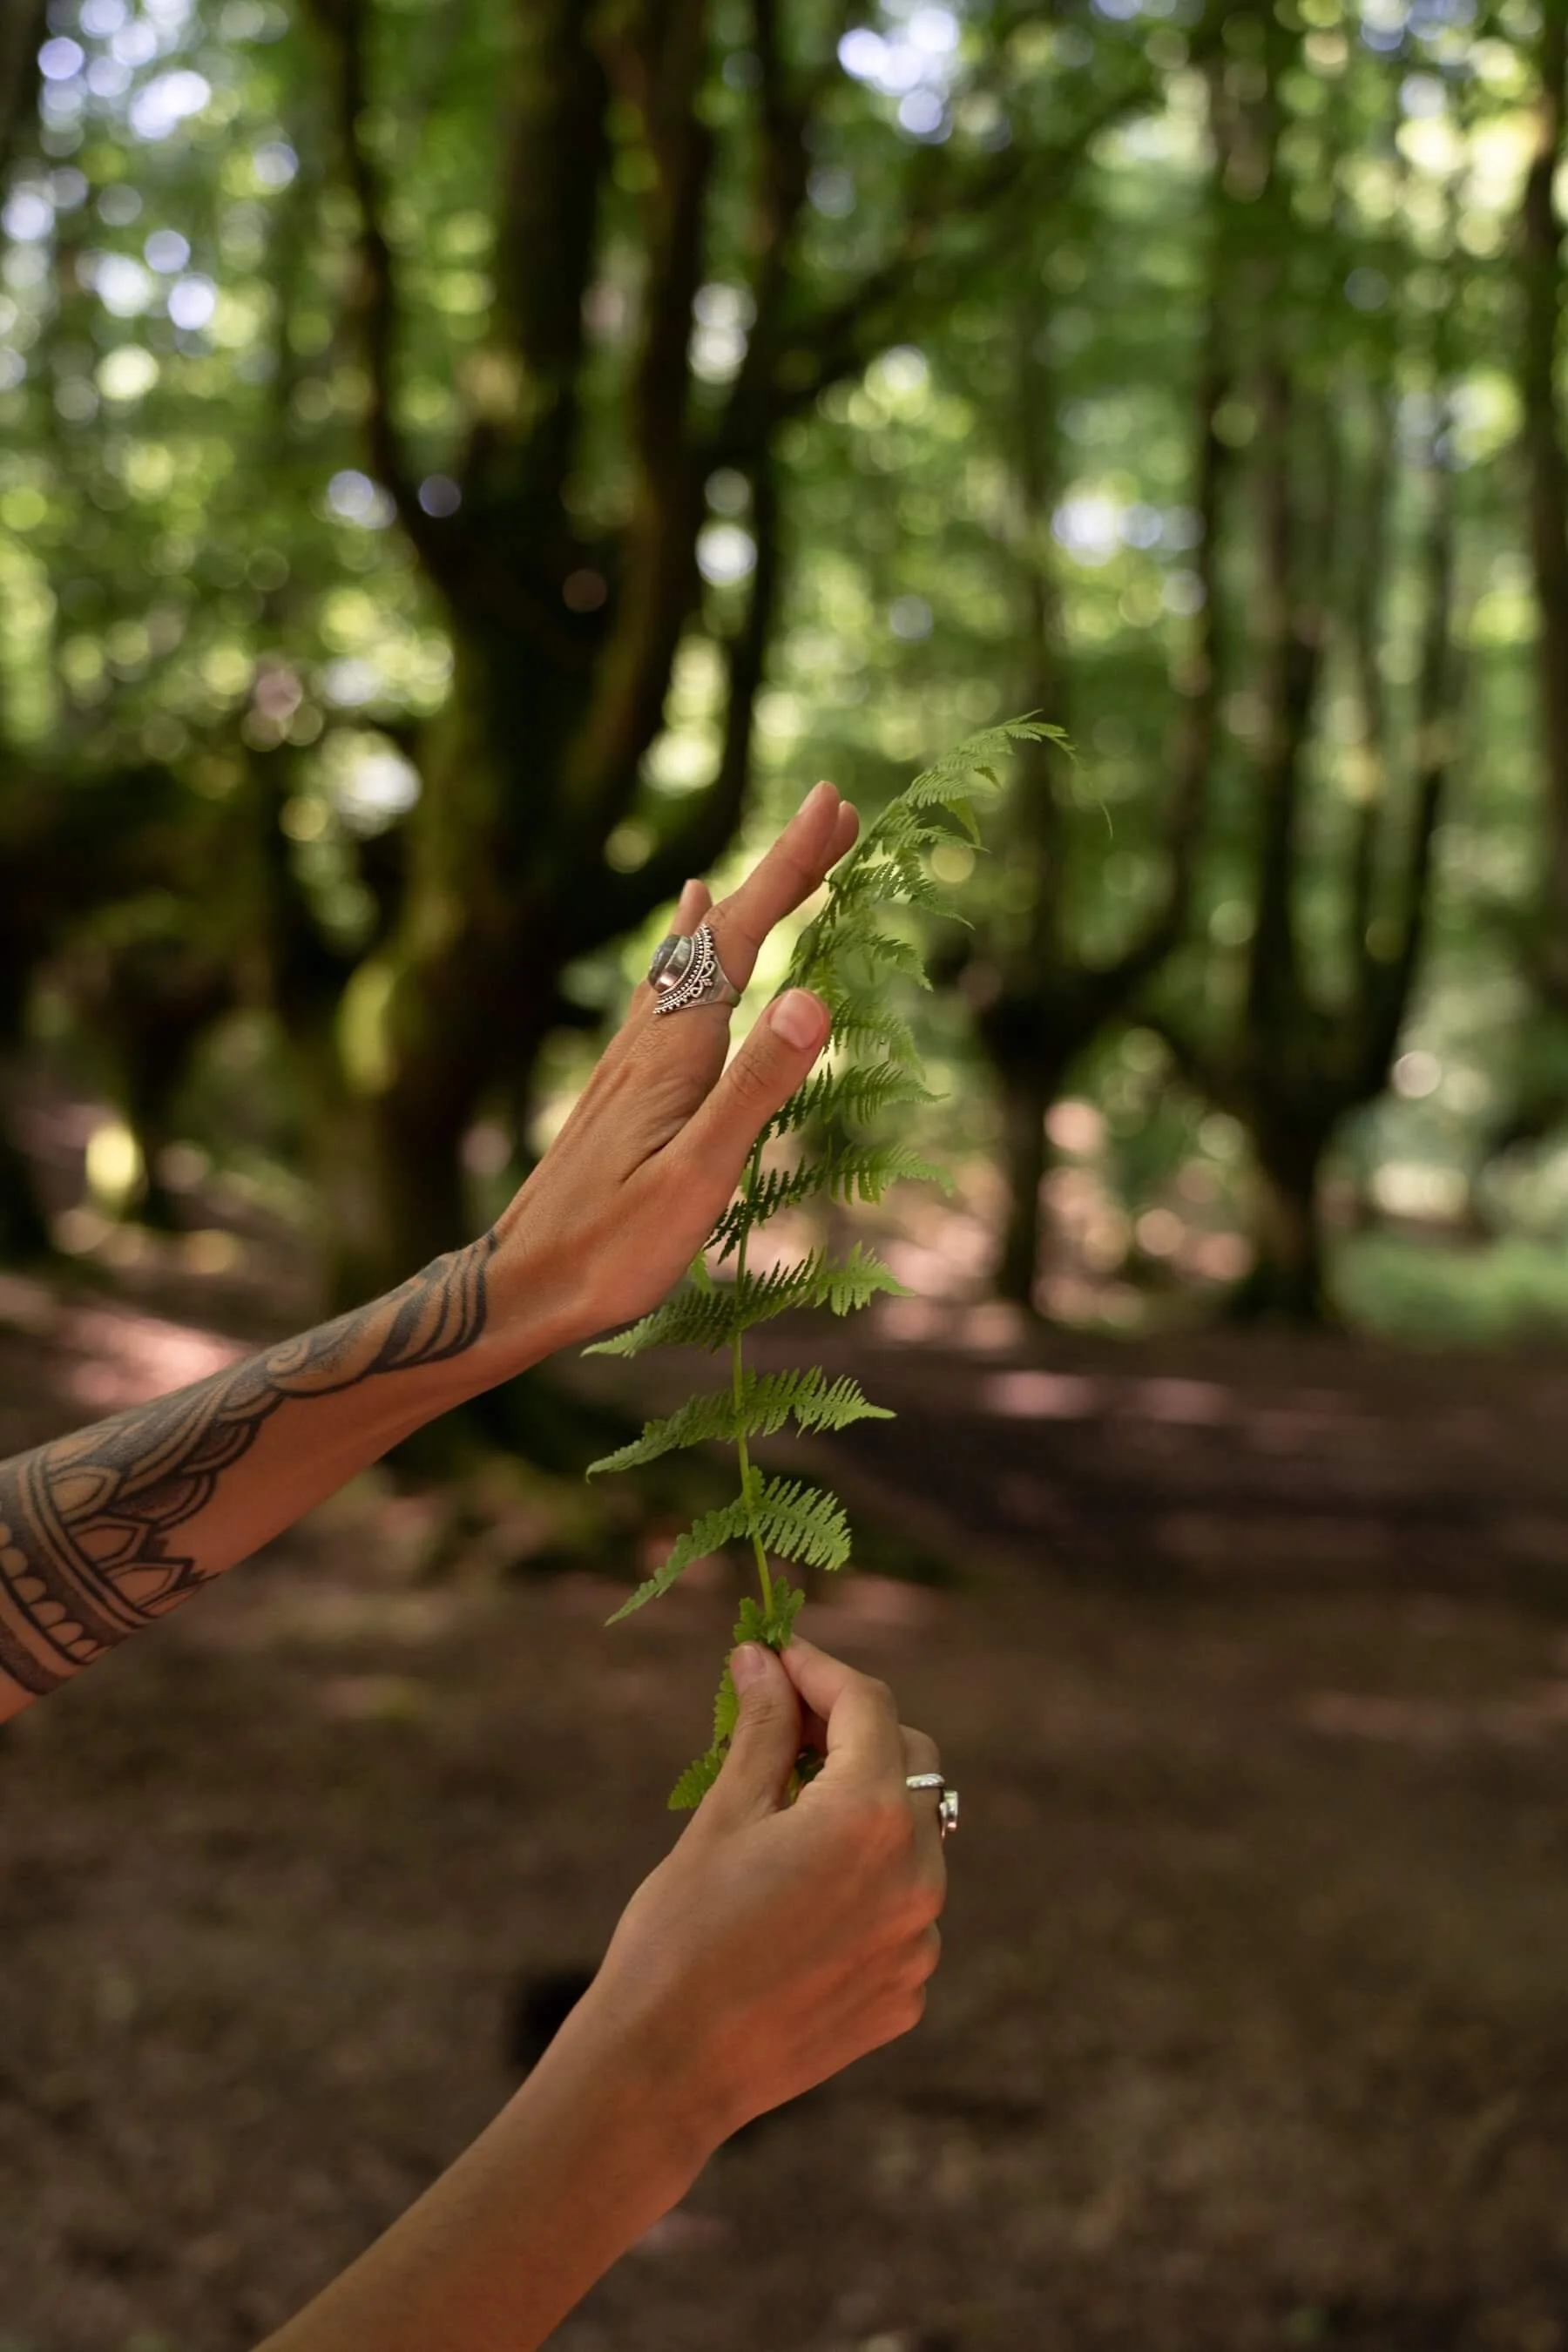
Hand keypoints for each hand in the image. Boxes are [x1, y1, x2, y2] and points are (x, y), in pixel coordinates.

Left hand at [487, 780, 859, 1361]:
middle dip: (780, 873)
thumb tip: (811, 996)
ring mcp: (630, 1061)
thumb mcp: (698, 1177)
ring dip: (738, 909)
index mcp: (676, 1051)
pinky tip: (675, 950)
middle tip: (833, 812)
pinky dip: (687, 952)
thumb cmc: (611, 1249)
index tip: (833, 803)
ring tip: (763, 868)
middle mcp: (649, 1039)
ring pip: (690, 960)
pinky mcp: (620, 1087)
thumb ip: (757, 1087)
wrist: (521, 1288)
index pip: (745, 937)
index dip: (790, 869)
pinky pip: (662, 993)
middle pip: (723, 935)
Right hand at [574, 1637, 946, 2152]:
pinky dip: (863, 1883)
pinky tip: (797, 1898)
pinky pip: (901, 1908)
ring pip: (911, 1836)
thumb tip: (764, 1659)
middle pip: (907, 1761)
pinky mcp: (907, 1993)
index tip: (777, 1659)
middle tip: (781, 1725)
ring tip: (784, 1814)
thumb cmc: (678, 1934)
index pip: (868, 1706)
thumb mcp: (722, 1817)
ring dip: (861, 1808)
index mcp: (870, 1819)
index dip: (820, 1671)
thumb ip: (763, 1730)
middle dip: (851, 1732)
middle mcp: (918, 1877)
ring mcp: (919, 1942)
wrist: (666, 2073)